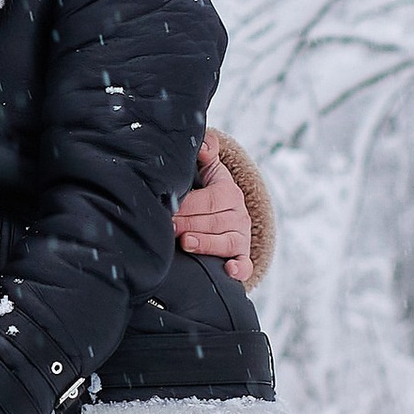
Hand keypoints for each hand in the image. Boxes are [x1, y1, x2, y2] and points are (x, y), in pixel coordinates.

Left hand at [174, 131, 252, 276]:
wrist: (227, 215)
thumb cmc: (210, 193)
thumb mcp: (210, 171)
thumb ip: (206, 154)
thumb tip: (202, 143)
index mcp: (229, 193)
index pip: (210, 199)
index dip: (188, 205)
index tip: (168, 208)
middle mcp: (239, 215)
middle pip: (214, 221)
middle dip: (190, 224)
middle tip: (168, 227)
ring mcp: (241, 237)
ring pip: (227, 242)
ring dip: (207, 243)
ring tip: (186, 243)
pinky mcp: (242, 257)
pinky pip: (245, 265)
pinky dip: (239, 269)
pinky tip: (228, 270)